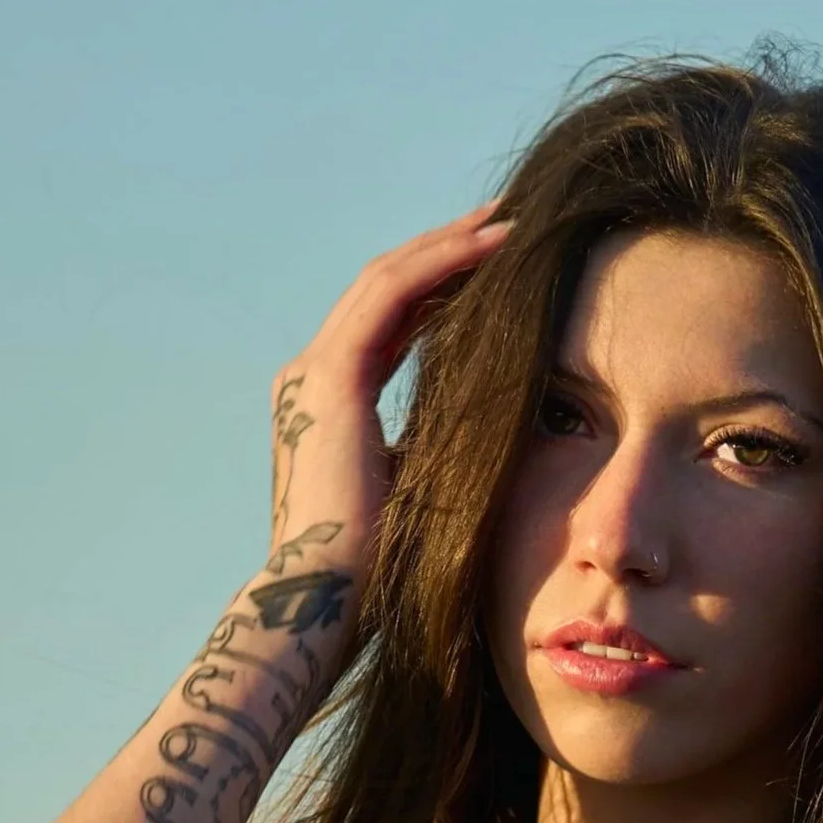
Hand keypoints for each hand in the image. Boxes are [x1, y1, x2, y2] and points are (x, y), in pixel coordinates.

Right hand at [266, 198, 511, 579]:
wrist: (327, 602)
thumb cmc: (378, 571)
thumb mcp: (415, 492)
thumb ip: (434, 451)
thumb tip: (491, 435)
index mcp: (328, 405)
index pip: (389, 324)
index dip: (442, 288)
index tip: (497, 268)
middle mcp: (311, 377)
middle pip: (385, 288)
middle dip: (448, 250)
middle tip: (509, 220)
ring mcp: (314, 371)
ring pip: (388, 279)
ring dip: (451, 245)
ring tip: (511, 222)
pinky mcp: (331, 375)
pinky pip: (392, 294)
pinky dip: (442, 264)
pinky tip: (492, 246)